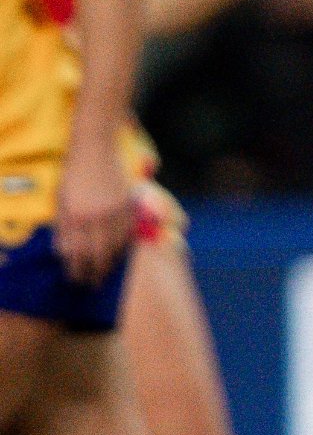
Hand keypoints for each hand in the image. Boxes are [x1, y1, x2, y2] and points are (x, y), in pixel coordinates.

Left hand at [53, 157, 129, 283]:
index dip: (75, 268)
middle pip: (96, 253)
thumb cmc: (74, 173)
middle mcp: (96, 216)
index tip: (75, 280)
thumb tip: (63, 252)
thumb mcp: (61, 200)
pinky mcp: (128, 206)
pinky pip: (128, 233)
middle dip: (93, 272)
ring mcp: (115, 212)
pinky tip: (119, 255)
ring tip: (105, 275)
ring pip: (114, 246)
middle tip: (91, 285)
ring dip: (109, 263)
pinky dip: (123, 247)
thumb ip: (63, 226)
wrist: (96, 149)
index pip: (75, 251)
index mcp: (75, 215)